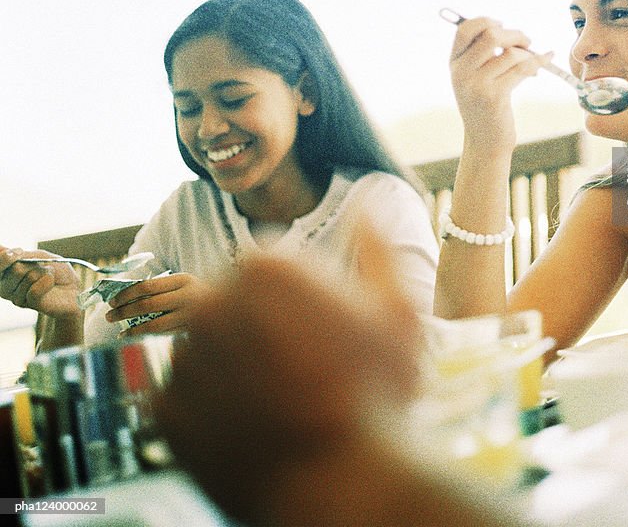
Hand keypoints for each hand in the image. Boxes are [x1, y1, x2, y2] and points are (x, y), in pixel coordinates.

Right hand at [0, 247, 81, 319]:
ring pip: (27, 277)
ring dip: (43, 273)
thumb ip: (20, 255)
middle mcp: (5, 285)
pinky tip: (50, 285)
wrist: (74, 288)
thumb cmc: (57, 271)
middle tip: (42, 269)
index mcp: (6, 272)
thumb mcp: (39, 256)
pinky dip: (47, 282)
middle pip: (15, 268)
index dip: (6, 257)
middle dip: (35, 265)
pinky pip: (34, 289)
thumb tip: (2, 250)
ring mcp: (14, 296)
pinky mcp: (26, 304)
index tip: (17, 253)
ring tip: (47, 278)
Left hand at [106, 272, 211, 336]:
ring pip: (154, 325)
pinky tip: (134, 337)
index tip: (112, 300)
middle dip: (124, 311)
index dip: (126, 294)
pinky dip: (145, 337)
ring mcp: (190, 316)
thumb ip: (160, 288)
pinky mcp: (189, 331)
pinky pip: (162, 335)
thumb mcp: (181, 285)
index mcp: (183, 280)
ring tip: (120, 332)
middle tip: (109, 316)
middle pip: (148, 305)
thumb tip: (124, 294)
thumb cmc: (194, 294)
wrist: (227, 308)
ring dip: (133, 329)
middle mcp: (187, 296)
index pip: (147, 285)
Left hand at [156, 226, 422, 526]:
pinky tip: (255, 425)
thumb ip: (377, 249)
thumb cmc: (376, 396)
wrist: (339, 487)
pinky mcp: (164, 412)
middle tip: (304, 371)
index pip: (270, 267)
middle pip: (235, 304)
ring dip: (237, 366)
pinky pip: (187, 396)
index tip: (323, 333)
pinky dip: (213, 409)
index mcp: (266, 268)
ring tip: (282, 402)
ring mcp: (185, 359)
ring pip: (211, 348)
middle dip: (263, 328)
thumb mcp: (397, 312)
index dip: (301, 299)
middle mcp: (213, 303)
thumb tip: (368, 205)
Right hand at [449, 16, 549, 146]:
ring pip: (510, 53)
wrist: (485, 141)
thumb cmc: (484, 105)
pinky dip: (539, 61)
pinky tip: (548, 57)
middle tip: (526, 41)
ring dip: (528, 53)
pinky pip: (522, 69)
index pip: (464, 29)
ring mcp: (476, 86)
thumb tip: (503, 27)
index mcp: (454, 63)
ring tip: (533, 62)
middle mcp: (461, 73)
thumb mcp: (473, 77)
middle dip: (514, 34)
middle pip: (490, 36)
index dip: (485, 21)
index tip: (501, 25)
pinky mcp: (495, 98)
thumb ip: (480, 53)